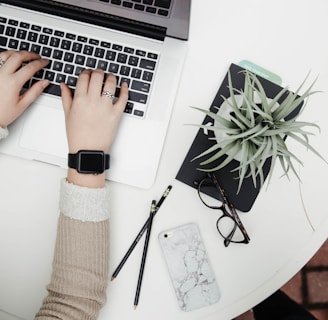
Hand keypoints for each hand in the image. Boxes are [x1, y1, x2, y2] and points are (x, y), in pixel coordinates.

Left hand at [0, 50, 48, 127]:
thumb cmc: (3, 113)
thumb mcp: (22, 104)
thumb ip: (35, 91)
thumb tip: (44, 82)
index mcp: (13, 83)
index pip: (30, 68)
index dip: (40, 63)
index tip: (45, 62)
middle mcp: (2, 75)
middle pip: (18, 56)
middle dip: (29, 54)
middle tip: (37, 56)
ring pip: (6, 54)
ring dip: (17, 53)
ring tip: (24, 55)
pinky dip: (6, 56)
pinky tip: (11, 59)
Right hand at [61, 69, 128, 186]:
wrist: (88, 150)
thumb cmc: (77, 135)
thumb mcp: (67, 115)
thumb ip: (66, 97)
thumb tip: (64, 85)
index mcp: (79, 100)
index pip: (84, 77)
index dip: (87, 72)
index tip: (88, 73)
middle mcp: (93, 101)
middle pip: (98, 76)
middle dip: (99, 71)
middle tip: (100, 73)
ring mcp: (106, 107)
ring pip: (111, 83)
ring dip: (111, 77)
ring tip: (111, 77)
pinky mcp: (116, 114)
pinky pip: (123, 98)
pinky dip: (125, 89)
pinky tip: (124, 85)